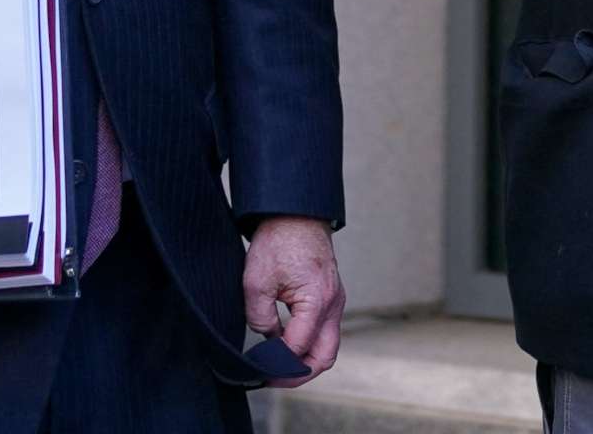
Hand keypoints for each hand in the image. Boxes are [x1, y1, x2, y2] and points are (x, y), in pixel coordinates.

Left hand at [243, 216, 343, 386]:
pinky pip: (324, 331)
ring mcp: (335, 301)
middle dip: (299, 374)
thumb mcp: (256, 282)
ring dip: (304, 361)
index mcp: (317, 300)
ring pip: (327, 346)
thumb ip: (260, 319)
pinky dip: (308, 345)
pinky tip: (286, 346)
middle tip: (274, 379)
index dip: (277, 364)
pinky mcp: (330, 298)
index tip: (258, 370)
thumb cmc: (279, 241)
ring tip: (278, 366)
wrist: (295, 213)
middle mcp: (333, 304)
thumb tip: (267, 342)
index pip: (299, 348)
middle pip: (325, 357)